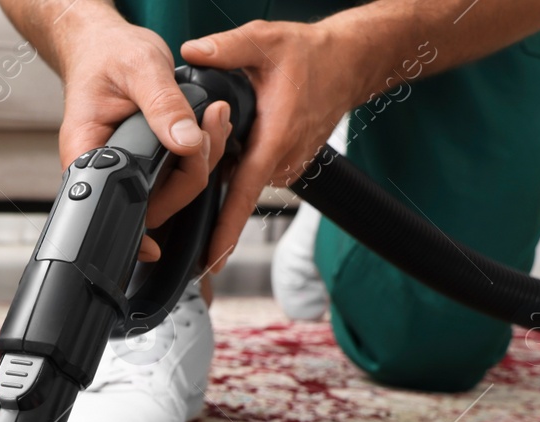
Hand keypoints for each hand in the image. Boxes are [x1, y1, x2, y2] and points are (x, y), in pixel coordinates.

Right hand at [51, 4, 230, 260]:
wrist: (106, 45)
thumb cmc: (109, 54)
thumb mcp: (140, 68)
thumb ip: (164, 105)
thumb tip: (187, 142)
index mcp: (87, 151)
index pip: (106, 205)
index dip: (132, 230)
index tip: (152, 247)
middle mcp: (105, 167)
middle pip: (152, 204)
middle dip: (189, 176)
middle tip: (206, 130)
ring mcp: (127, 168)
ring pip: (171, 192)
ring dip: (200, 162)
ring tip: (211, 119)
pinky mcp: (147, 163)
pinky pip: (177, 175)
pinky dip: (199, 154)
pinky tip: (206, 126)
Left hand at [182, 19, 372, 271]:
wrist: (349, 62)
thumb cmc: (313, 55)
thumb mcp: (266, 41)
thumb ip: (228, 47)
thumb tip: (193, 52)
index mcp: (273, 141)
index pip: (243, 195)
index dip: (225, 231)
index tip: (210, 261)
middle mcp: (281, 162)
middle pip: (232, 187)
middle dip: (209, 180)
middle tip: (190, 164)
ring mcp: (284, 167)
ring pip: (240, 177)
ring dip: (226, 165)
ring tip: (218, 136)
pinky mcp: (285, 164)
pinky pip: (252, 170)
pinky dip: (239, 160)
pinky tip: (234, 138)